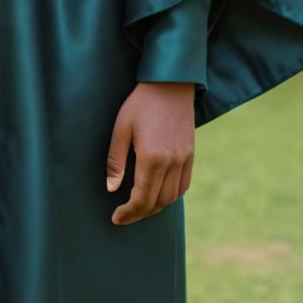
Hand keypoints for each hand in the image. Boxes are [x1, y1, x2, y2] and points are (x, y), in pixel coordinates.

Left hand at [105, 82, 194, 223]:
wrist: (171, 84)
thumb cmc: (141, 103)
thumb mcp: (121, 128)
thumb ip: (116, 161)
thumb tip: (112, 189)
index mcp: (151, 158)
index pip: (141, 199)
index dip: (128, 213)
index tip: (116, 218)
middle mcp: (171, 163)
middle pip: (157, 202)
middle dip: (139, 214)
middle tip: (124, 215)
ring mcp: (184, 159)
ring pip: (172, 197)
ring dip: (155, 206)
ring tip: (139, 206)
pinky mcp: (191, 154)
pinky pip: (183, 185)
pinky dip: (171, 195)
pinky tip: (158, 193)